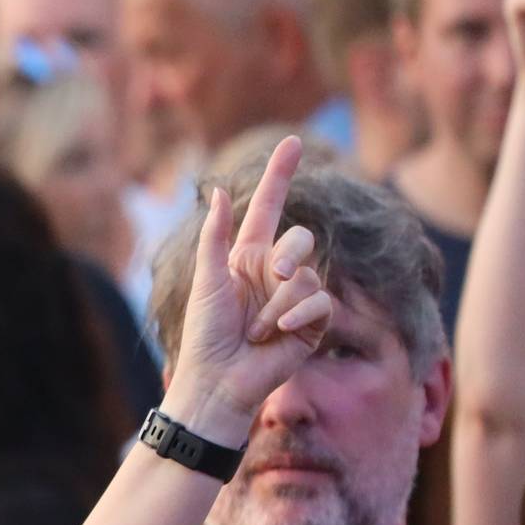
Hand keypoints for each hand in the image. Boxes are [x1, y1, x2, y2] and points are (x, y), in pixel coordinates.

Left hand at [164, 136, 335, 439]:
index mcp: (245, 257)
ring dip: (279, 304)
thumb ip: (217, 237)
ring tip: (256, 331)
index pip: (268, 208)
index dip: (280, 176)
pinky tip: (280, 335)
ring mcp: (294, 297)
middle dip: (289, 254)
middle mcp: (273, 272)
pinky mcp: (311, 322)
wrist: (220, 381)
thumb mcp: (207, 281)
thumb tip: (222, 191)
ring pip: (306, 277)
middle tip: (273, 275)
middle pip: (299, 239)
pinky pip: (318, 302)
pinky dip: (298, 316)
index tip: (293, 143)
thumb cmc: (206, 334)